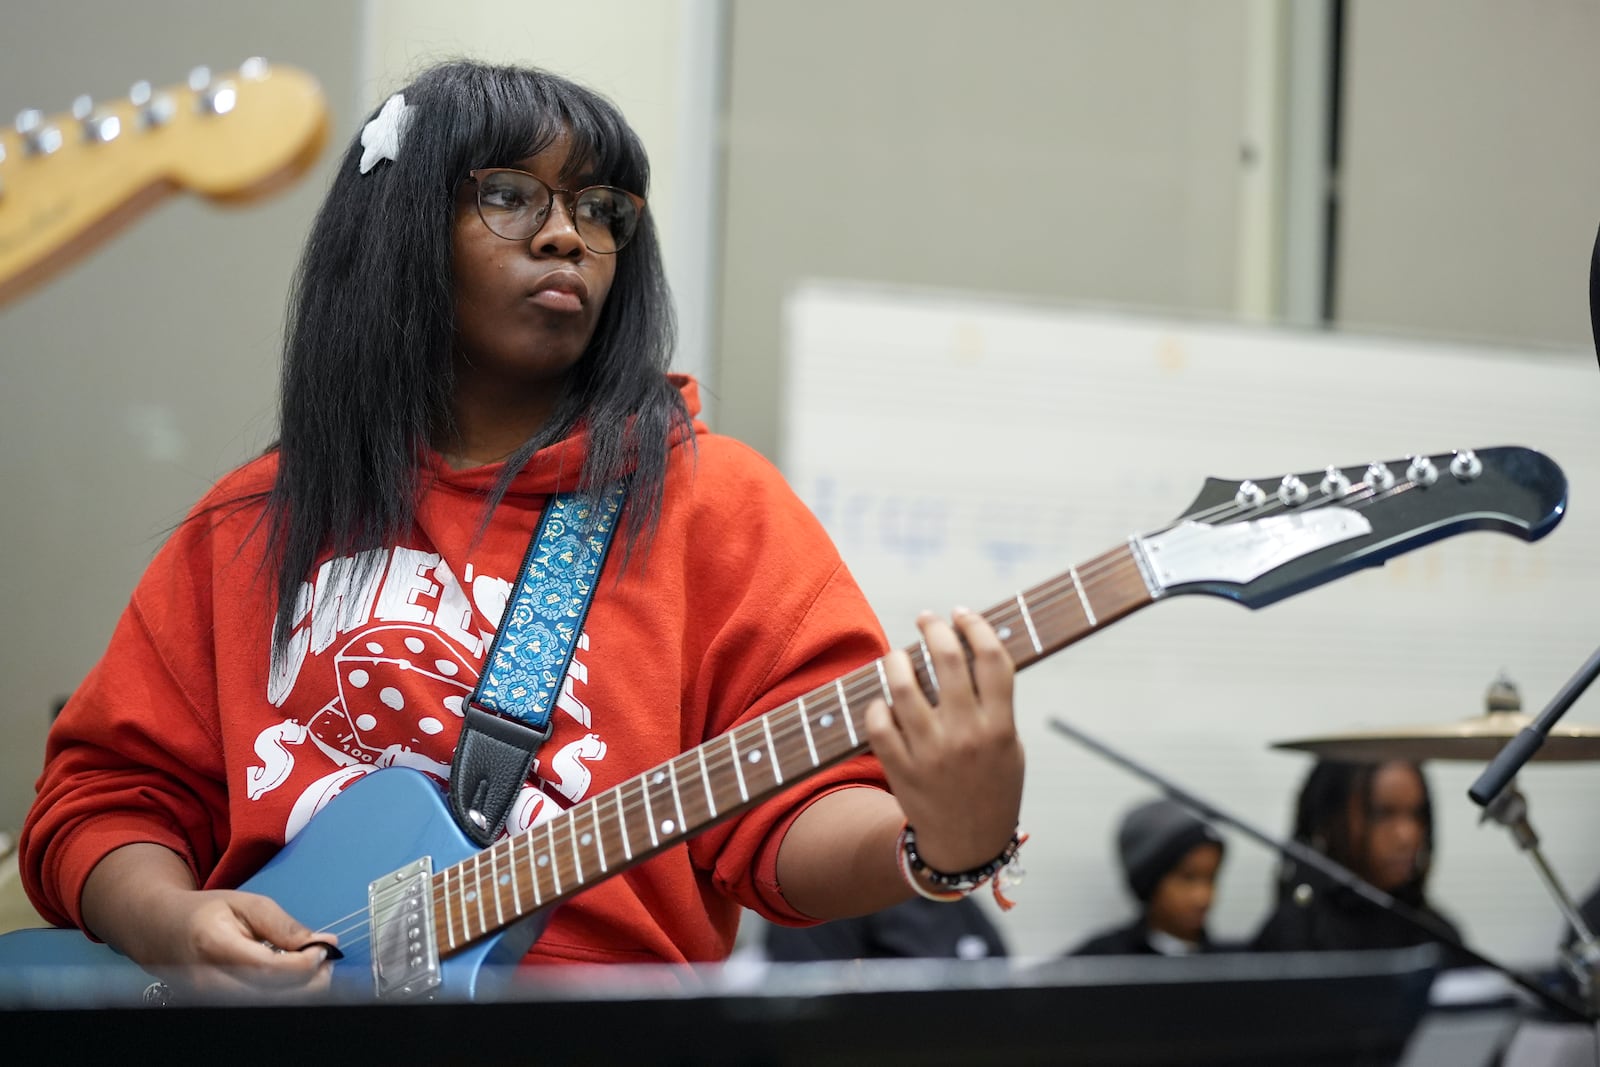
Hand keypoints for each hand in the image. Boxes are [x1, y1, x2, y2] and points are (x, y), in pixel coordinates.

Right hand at [134, 887, 337, 998]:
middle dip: (307, 983)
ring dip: (298, 993)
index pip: (266, 968)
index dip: (302, 964)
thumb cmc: (205, 914)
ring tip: (313, 971)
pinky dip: (281, 996)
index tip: (324, 950)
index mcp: (213, 945)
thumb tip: (322, 942)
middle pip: (267, 996)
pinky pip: (256, 1008)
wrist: (159, 931)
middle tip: (326, 963)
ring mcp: (205, 1001)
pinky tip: (292, 981)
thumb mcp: (246, 904)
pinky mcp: (213, 1009)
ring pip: (264, 1007)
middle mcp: (206, 981)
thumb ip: (284, 925)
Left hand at [863, 607, 1023, 873]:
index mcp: (1001, 728)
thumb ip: (995, 703)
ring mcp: (931, 753)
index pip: (992, 659)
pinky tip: (883, 702)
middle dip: (934, 628)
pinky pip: (878, 724)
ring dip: (898, 661)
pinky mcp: (901, 770)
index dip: (977, 627)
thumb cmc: (992, 786)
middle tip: (926, 620)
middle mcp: (967, 736)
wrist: (967, 845)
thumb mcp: (1010, 746)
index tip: (964, 614)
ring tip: (898, 657)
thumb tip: (968, 648)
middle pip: (947, 660)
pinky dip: (877, 707)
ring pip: (903, 687)